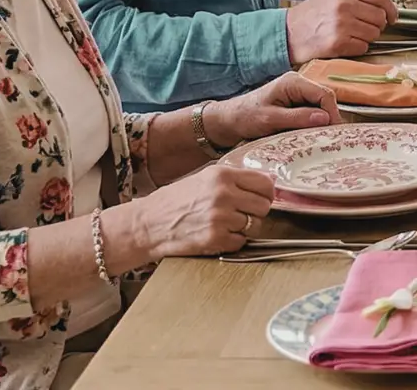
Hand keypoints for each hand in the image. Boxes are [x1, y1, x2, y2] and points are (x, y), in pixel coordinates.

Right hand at [132, 164, 274, 258]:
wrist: (147, 224)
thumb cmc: (174, 201)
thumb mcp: (204, 178)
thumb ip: (235, 179)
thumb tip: (269, 181)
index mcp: (222, 175)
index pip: (265, 183)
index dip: (266, 193)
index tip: (262, 197)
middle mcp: (223, 194)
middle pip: (264, 206)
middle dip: (255, 211)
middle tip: (240, 213)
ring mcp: (219, 217)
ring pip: (254, 225)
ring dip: (243, 227)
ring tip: (224, 223)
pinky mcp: (214, 238)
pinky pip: (241, 242)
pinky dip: (233, 241)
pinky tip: (218, 234)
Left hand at [205, 71, 341, 146]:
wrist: (227, 121)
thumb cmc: (245, 118)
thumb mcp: (271, 119)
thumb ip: (297, 117)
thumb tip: (324, 118)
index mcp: (293, 82)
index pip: (324, 94)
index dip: (332, 113)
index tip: (334, 133)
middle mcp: (298, 84)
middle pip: (325, 100)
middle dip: (328, 119)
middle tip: (329, 140)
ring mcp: (297, 94)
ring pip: (320, 108)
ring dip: (320, 124)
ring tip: (320, 140)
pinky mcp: (295, 104)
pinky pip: (311, 113)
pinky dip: (312, 125)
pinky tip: (310, 137)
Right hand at [286, 0, 396, 63]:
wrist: (287, 33)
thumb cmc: (311, 15)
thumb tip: (383, 7)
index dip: (391, 9)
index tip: (393, 18)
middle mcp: (344, 5)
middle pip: (380, 18)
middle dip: (376, 26)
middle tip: (364, 29)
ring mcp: (341, 25)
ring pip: (374, 34)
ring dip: (367, 38)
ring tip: (351, 36)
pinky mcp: (337, 43)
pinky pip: (363, 47)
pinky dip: (358, 48)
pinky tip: (345, 44)